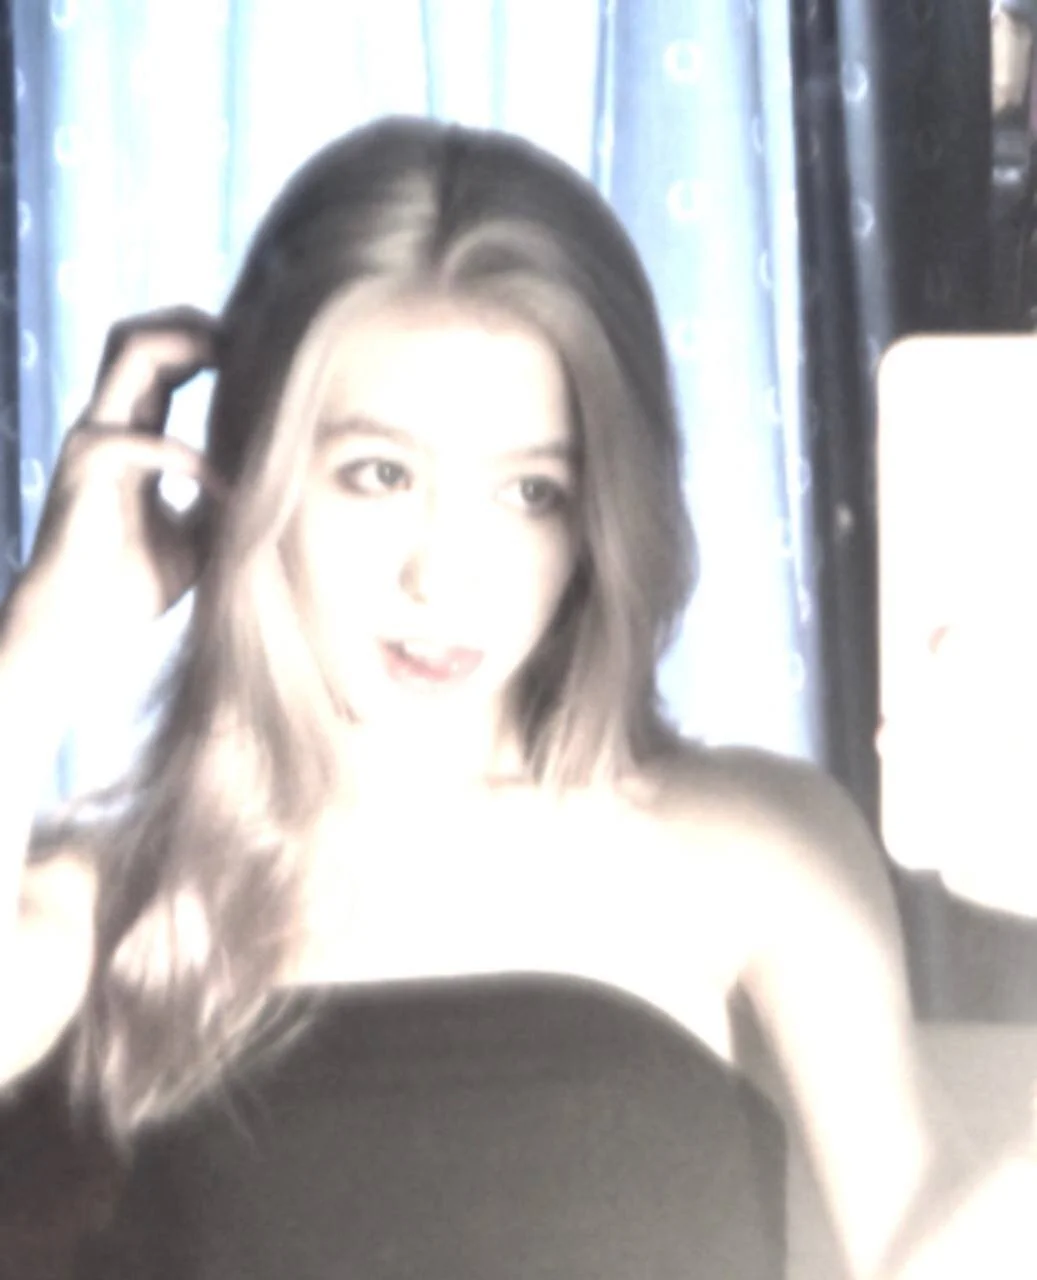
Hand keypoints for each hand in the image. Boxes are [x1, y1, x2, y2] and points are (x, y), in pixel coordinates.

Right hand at [20, 307, 226, 637]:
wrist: (82, 627)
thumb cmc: (136, 583)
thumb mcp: (202, 532)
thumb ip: (227, 495)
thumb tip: (283, 479)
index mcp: (132, 432)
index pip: (160, 358)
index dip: (206, 343)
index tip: (258, 353)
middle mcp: (108, 424)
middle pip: (137, 334)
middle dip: (194, 324)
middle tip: (250, 343)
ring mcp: (91, 439)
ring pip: (128, 351)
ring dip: (186, 347)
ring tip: (236, 367)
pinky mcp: (83, 471)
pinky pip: (137, 439)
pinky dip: (189, 459)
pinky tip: (224, 490)